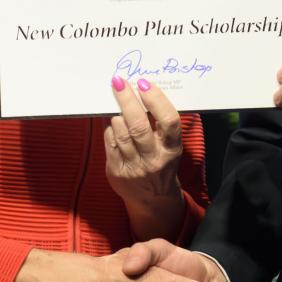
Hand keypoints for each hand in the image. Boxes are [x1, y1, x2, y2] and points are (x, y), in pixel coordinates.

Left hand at [105, 77, 184, 238]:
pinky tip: (112, 121)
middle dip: (127, 100)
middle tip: (119, 82)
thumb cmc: (162, 163)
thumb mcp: (170, 146)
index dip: (157, 100)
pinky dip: (110, 127)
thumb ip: (160, 125)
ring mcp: (133, 167)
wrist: (153, 199)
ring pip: (120, 132)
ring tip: (116, 102)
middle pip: (138, 126)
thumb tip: (141, 91)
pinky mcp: (116, 171)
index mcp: (172, 149)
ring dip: (117, 113)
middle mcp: (154, 159)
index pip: (169, 121)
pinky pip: (110, 141)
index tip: (144, 84)